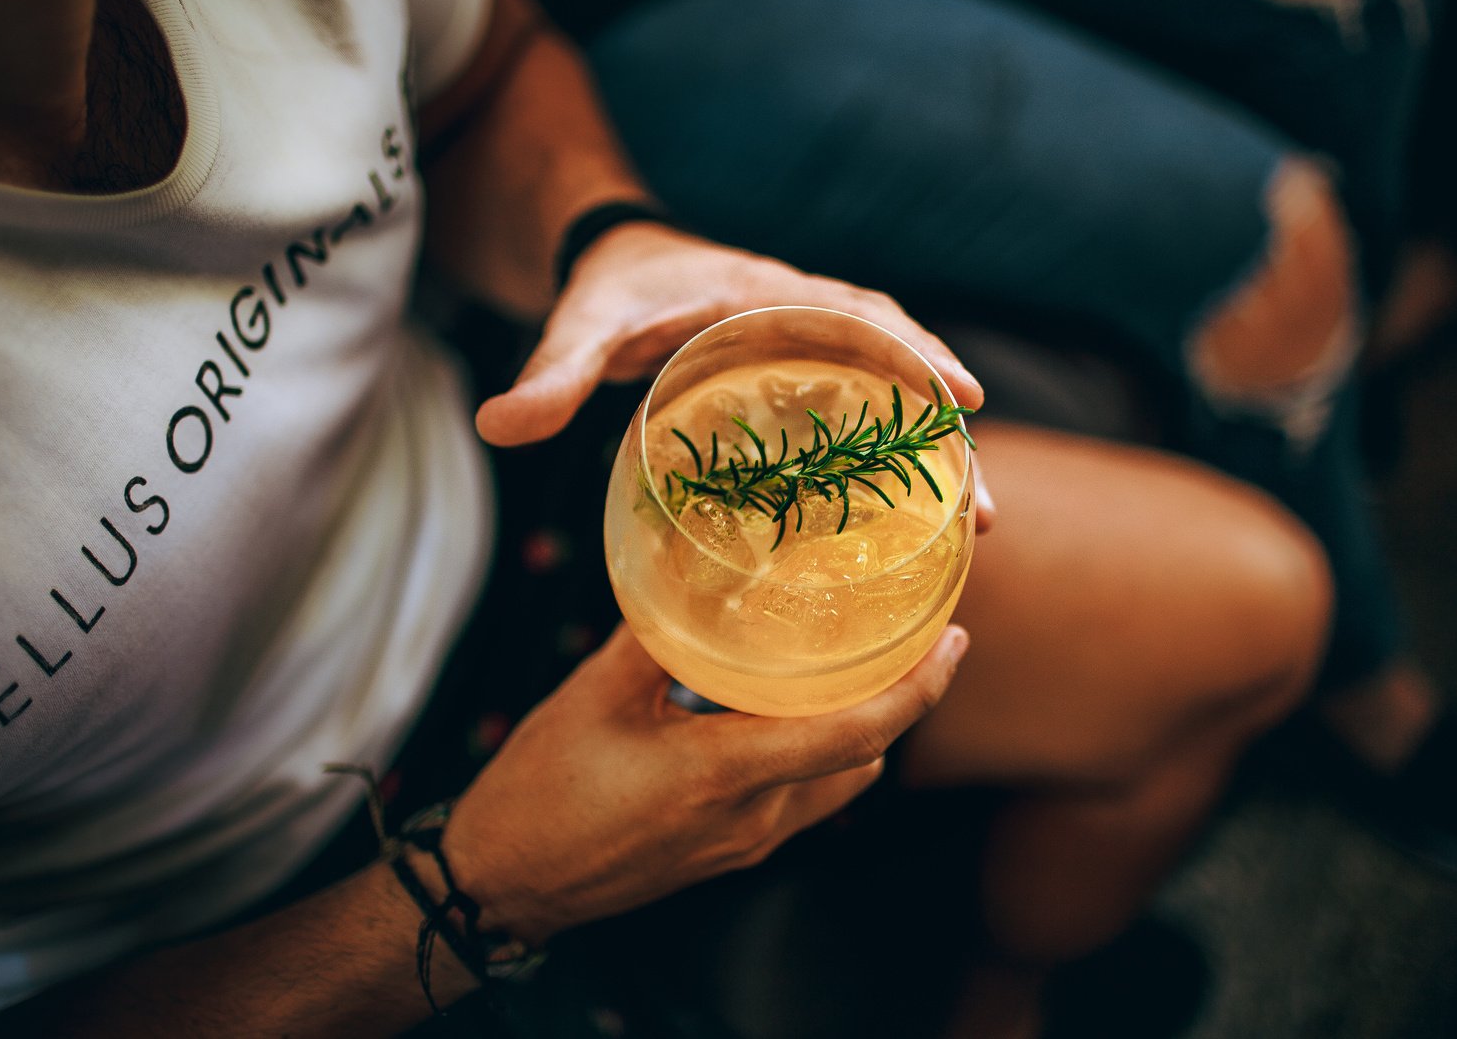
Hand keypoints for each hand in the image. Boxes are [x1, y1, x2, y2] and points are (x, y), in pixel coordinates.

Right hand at [439, 622, 969, 944]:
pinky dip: (819, 752)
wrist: (503, 885)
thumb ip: (654, 634)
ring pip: (838, 782)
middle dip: (898, 699)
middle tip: (906, 635)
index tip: (953, 642)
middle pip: (864, 756)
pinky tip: (788, 710)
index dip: (919, 689)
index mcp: (725, 775)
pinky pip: (802, 799)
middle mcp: (752, 818)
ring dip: (858, 727)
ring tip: (853, 663)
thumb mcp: (592, 696)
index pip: (857, 733)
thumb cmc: (539, 794)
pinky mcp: (728, 853)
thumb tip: (694, 571)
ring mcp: (744, 843)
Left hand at [474, 223, 995, 527]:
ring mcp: (817, 353)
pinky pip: (873, 416)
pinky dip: (903, 459)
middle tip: (982, 508)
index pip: (862, 314)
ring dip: (938, 457)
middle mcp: (809, 320)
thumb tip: (500, 428)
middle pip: (902, 367)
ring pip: (897, 399)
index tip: (963, 397)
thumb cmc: (612, 291)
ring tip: (974, 526)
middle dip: (946, 434)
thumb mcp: (582, 327)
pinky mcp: (811, 383)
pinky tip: (920, 521)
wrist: (622, 265)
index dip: (916, 353)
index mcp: (770, 294)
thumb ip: (550, 372)